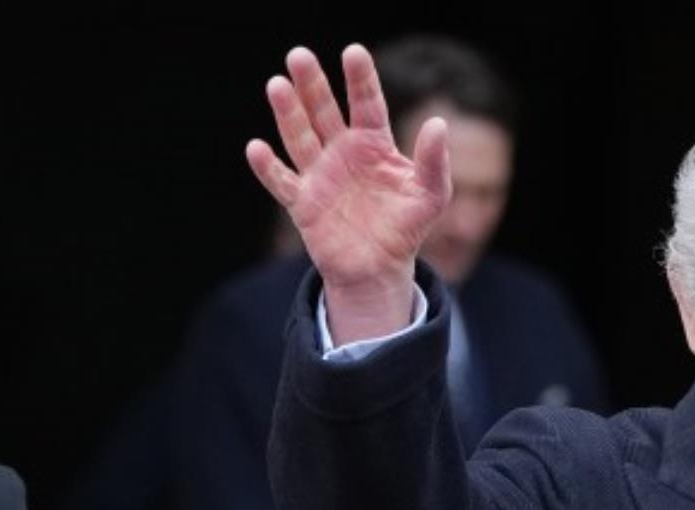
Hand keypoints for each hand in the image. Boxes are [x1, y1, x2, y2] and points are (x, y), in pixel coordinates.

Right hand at [245, 44, 450, 342]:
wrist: (378, 270)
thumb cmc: (405, 229)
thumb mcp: (431, 196)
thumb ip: (434, 161)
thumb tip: (438, 124)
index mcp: (373, 143)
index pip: (366, 103)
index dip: (360, 78)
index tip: (353, 53)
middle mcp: (342, 151)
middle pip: (324, 110)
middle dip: (312, 84)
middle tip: (299, 55)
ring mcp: (320, 175)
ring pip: (300, 137)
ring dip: (288, 113)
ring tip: (277, 85)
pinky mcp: (303, 204)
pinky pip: (282, 183)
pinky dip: (268, 168)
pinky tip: (256, 149)